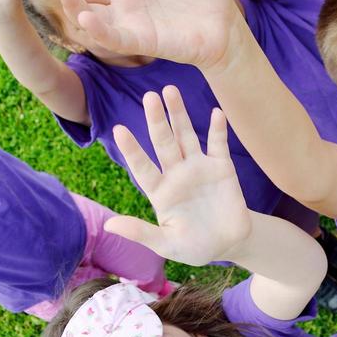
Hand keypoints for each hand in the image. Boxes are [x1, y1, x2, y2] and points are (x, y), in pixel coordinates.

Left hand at [104, 87, 251, 265]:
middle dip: (156, 119)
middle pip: (163, 142)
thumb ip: (141, 233)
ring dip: (180, 114)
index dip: (132, 150)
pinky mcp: (222, 168)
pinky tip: (216, 113)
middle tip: (149, 96)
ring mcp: (199, 168)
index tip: (119, 130)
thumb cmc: (194, 246)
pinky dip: (218, 129)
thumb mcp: (166, 244)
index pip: (142, 166)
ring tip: (171, 90)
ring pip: (186, 136)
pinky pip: (218, 144)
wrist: (229, 245)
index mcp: (160, 191)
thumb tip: (108, 225)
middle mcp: (176, 174)